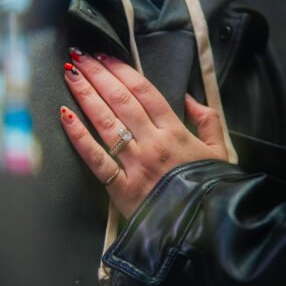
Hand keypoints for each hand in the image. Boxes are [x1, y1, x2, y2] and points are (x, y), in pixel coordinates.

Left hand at [60, 50, 227, 219]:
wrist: (208, 229)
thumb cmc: (212, 191)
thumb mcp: (221, 152)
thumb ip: (207, 122)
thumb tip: (191, 98)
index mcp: (175, 132)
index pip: (144, 92)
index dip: (122, 71)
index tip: (105, 56)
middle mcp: (153, 142)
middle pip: (121, 100)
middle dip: (98, 75)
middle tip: (79, 56)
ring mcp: (135, 163)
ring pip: (106, 122)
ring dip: (85, 95)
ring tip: (71, 74)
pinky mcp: (121, 187)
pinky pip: (95, 157)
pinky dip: (78, 136)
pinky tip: (65, 115)